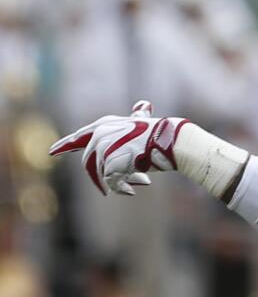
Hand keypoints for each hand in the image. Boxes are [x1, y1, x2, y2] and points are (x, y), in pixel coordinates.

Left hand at [50, 100, 184, 196]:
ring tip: (132, 187)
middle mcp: (99, 135)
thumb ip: (138, 115)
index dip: (64, 145)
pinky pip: (111, 182)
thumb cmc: (158, 133)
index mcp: (103, 125)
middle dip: (97, 179)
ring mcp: (103, 148)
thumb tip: (144, 105)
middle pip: (89, 162)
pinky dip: (121, 189)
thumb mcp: (143, 123)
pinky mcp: (109, 162)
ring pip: (101, 174)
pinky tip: (133, 190)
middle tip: (105, 192)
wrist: (166, 141)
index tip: (51, 152)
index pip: (79, 136)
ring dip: (116, 184)